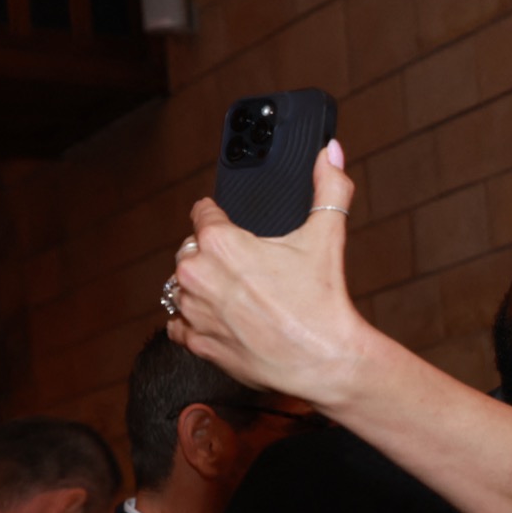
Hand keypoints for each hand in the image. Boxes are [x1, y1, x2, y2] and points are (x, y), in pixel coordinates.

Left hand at [167, 140, 369, 409]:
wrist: (323, 361)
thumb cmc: (322, 303)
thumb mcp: (327, 236)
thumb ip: (329, 188)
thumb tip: (332, 151)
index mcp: (220, 244)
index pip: (202, 213)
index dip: (220, 216)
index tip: (231, 225)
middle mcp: (197, 275)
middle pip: (192, 250)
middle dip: (214, 255)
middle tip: (250, 269)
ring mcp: (193, 312)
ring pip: (183, 286)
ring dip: (204, 287)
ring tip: (242, 296)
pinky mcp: (196, 343)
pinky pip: (179, 324)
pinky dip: (197, 321)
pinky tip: (226, 320)